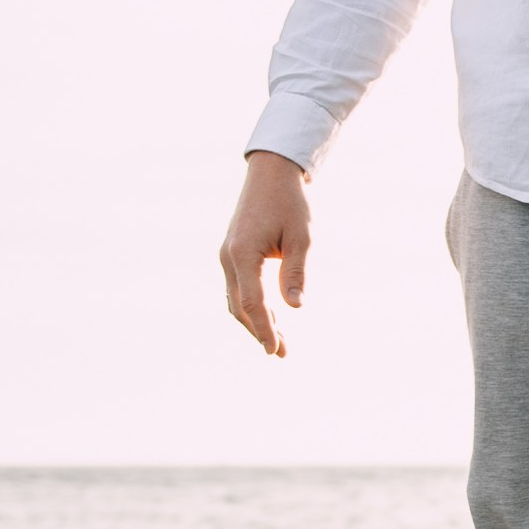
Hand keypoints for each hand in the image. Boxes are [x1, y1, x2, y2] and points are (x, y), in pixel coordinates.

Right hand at [219, 151, 311, 356]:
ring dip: (255, 322)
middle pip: (240, 306)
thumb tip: (296, 307)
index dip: (265, 329)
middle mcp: (228, 257)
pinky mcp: (232, 254)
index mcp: (243, 254)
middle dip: (260, 331)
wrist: (271, 175)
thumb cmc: (290, 204)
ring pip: (236, 300)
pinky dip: (251, 307)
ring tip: (279, 343)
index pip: (253, 302)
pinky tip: (270, 318)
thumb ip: (296, 273)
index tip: (276, 351)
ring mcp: (227, 256)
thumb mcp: (301, 238)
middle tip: (282, 354)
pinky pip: (238, 288)